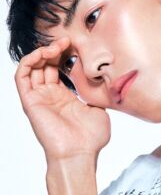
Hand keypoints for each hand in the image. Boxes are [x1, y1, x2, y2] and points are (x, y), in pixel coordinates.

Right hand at [14, 36, 110, 162]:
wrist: (79, 153)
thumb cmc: (90, 139)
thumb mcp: (99, 110)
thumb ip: (97, 94)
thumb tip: (105, 79)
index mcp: (65, 97)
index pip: (59, 68)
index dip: (65, 54)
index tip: (76, 44)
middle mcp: (50, 96)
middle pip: (45, 64)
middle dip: (55, 49)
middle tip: (67, 41)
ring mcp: (39, 98)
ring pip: (32, 67)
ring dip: (42, 52)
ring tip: (56, 47)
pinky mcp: (30, 101)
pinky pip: (22, 76)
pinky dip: (29, 61)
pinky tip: (43, 54)